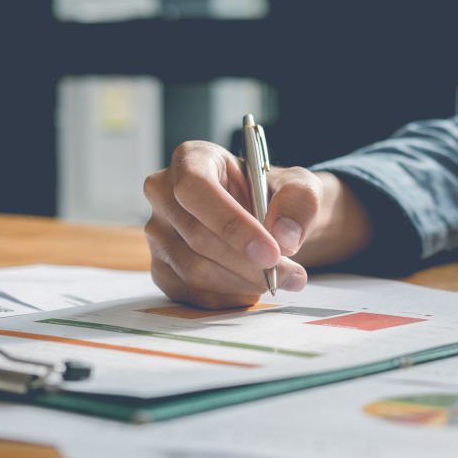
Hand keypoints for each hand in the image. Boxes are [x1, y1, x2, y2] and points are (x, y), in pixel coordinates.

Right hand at [144, 141, 366, 308]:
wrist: (268, 221)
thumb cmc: (276, 196)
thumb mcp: (300, 187)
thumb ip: (299, 203)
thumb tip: (284, 236)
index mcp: (192, 159)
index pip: (195, 189)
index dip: (232, 224)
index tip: (272, 253)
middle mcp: (164, 194)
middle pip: (197, 236)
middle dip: (249, 263)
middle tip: (290, 274)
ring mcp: (158, 234)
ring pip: (194, 270)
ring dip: (243, 283)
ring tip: (279, 280)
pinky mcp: (162, 268)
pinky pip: (191, 293)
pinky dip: (229, 297)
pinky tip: (253, 287)